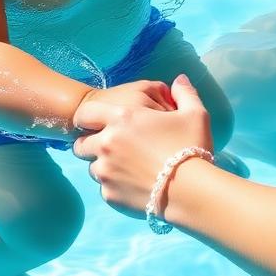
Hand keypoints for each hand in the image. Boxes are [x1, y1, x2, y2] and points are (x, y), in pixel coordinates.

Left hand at [73, 74, 212, 215]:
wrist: (191, 192)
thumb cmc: (191, 147)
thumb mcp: (194, 113)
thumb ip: (184, 92)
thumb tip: (180, 79)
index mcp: (122, 118)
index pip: (85, 114)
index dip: (87, 118)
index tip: (97, 123)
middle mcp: (107, 144)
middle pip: (81, 144)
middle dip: (91, 144)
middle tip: (111, 146)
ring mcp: (106, 172)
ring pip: (92, 167)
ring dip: (103, 165)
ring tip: (125, 166)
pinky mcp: (110, 195)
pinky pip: (104, 188)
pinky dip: (114, 185)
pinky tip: (133, 183)